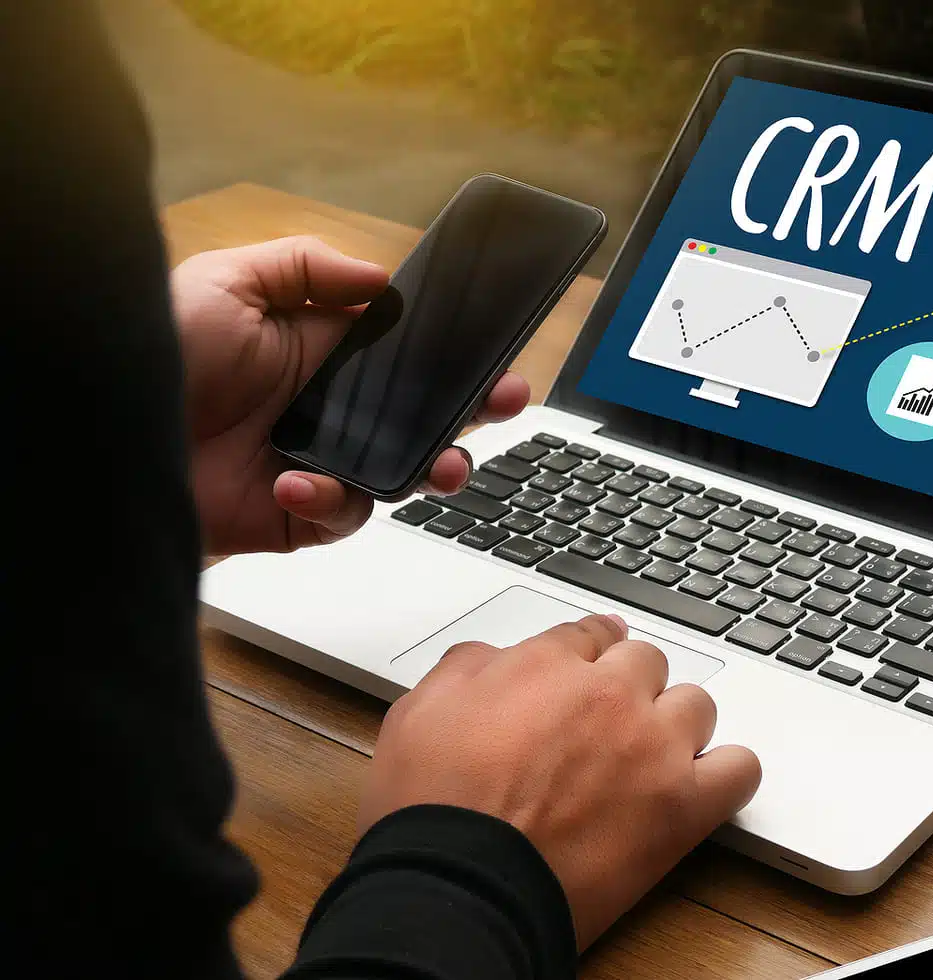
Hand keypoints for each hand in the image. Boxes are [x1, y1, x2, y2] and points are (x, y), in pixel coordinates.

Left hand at [171, 236, 530, 555]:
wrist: (103, 437)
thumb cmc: (153, 353)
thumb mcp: (226, 281)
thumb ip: (306, 266)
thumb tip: (381, 278)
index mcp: (322, 350)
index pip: (407, 353)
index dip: (455, 354)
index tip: (493, 351)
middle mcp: (330, 408)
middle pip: (424, 414)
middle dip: (474, 411)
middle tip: (505, 401)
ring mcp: (321, 461)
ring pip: (404, 472)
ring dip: (435, 467)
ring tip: (443, 465)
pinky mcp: (299, 514)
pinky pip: (345, 514)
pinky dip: (332, 499)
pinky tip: (295, 480)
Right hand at [358, 615, 761, 948]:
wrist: (458, 889)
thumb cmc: (432, 812)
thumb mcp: (417, 713)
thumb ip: (465, 669)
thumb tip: (490, 657)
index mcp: (547, 665)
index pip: (592, 635)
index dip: (591, 655)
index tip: (593, 671)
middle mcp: (608, 695)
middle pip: (647, 663)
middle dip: (630, 688)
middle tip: (608, 726)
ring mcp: (653, 747)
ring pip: (697, 705)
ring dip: (676, 726)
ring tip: (649, 760)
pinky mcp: (684, 806)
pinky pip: (740, 769)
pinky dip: (726, 775)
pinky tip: (702, 788)